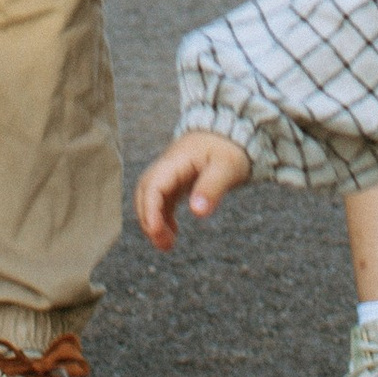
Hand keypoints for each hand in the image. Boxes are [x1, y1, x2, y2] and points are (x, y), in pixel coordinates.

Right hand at [134, 129, 253, 247]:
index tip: (156, 231)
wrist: (233, 131)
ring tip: (167, 245)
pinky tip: (172, 233)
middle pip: (144, 193)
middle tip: (164, 244)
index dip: (150, 209)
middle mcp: (167, 166)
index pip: (153, 186)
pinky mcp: (176, 181)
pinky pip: (161, 201)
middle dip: (148, 219)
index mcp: (176, 161)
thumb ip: (212, 188)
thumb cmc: (230, 147)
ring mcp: (170, 174)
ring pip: (149, 198)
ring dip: (153, 221)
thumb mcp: (227, 167)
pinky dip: (162, 218)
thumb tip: (197, 212)